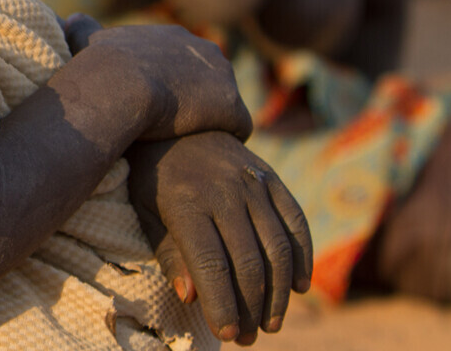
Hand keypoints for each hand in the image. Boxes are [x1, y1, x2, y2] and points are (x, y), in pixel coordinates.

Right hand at [63, 15, 251, 141]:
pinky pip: (238, 127)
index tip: (157, 104)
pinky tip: (206, 150)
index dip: (171, 84)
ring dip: (213, 119)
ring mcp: (222, 77)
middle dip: (197, 98)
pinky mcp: (232, 108)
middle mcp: (204, 49)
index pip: (183, 61)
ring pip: (224, 103)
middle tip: (175, 125)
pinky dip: (225, 137)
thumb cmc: (100, 65)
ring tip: (193, 142)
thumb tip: (71, 17)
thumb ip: (84, 30)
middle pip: (209, 79)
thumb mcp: (89, 41)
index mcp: (173, 36)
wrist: (119, 84)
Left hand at [128, 133, 312, 344]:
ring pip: (277, 247)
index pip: (210, 264)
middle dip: (251, 307)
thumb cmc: (154, 176)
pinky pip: (296, 222)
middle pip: (248, 261)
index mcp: (186, 202)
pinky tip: (298, 287)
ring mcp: (252, 182)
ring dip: (279, 293)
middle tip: (249, 338)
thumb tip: (190, 298)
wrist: (177, 121)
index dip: (222, 303)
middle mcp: (224, 191)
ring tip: (271, 324)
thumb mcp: (148, 212)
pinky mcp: (272, 178)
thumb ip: (170, 254)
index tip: (227, 333)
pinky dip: (302, 257)